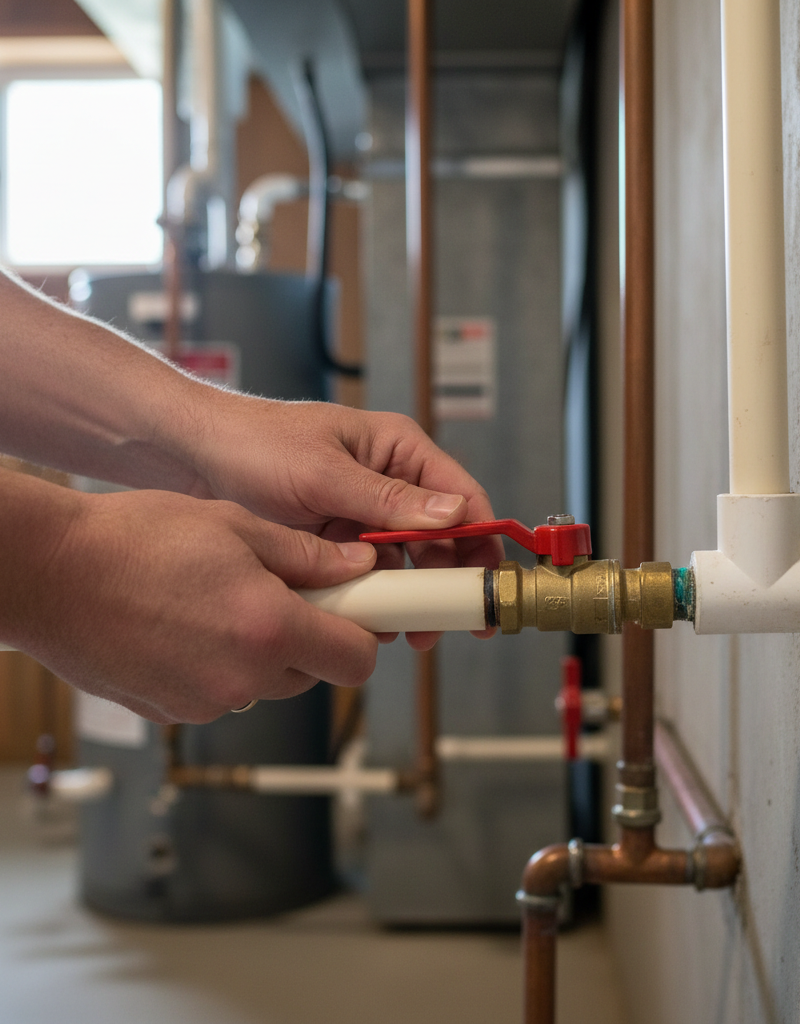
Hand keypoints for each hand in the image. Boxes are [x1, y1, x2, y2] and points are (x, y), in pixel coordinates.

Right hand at [2, 477, 378, 722]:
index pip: (356, 660)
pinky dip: (219, 666)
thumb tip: (356, 570)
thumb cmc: (134, 539)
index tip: (355, 610)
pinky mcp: (171, 713)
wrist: (48, 573)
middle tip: (277, 591)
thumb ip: (306, 556)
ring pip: (265, 683)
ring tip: (219, 601)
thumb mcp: (234, 525)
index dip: (361, 633)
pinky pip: (220, 693)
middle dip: (308, 636)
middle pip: (312, 673)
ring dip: (261, 651)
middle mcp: (242, 679)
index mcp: (269, 629)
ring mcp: (203, 704)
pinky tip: (186, 625)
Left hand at [179, 396, 503, 648]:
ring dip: (407, 597)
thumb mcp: (322, 472)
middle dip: (443, 582)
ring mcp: (362, 516)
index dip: (481, 541)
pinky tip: (366, 619)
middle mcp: (388, 483)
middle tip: (438, 623)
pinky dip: (372, 599)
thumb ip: (387, 499)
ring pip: (405, 564)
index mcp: (397, 450)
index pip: (461, 496)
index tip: (486, 584)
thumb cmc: (254, 443)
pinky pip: (368, 577)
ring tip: (400, 629)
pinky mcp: (337, 543)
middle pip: (440, 539)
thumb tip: (453, 515)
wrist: (192, 460)